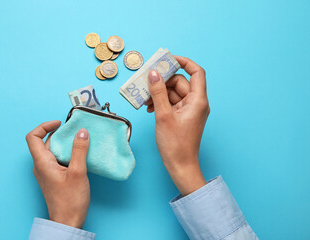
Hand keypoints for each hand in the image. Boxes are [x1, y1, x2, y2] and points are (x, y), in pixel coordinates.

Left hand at [26, 121, 89, 227]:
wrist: (68, 221)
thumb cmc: (70, 201)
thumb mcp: (78, 172)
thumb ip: (79, 150)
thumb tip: (81, 133)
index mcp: (42, 163)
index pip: (32, 137)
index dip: (44, 126)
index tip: (59, 124)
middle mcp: (41, 166)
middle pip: (44, 141)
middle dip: (59, 133)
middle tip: (74, 131)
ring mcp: (46, 172)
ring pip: (51, 150)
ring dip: (64, 143)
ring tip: (79, 141)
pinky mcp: (53, 176)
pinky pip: (56, 159)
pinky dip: (66, 153)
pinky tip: (79, 155)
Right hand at [145, 56, 209, 195]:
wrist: (180, 165)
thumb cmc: (175, 144)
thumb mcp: (163, 115)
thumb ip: (158, 92)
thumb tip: (154, 73)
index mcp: (198, 100)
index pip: (196, 72)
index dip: (183, 62)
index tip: (167, 60)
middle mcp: (196, 103)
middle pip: (180, 82)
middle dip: (163, 82)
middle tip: (146, 83)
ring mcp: (190, 110)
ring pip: (174, 93)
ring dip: (159, 94)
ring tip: (145, 100)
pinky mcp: (184, 116)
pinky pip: (172, 103)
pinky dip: (161, 102)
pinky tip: (150, 108)